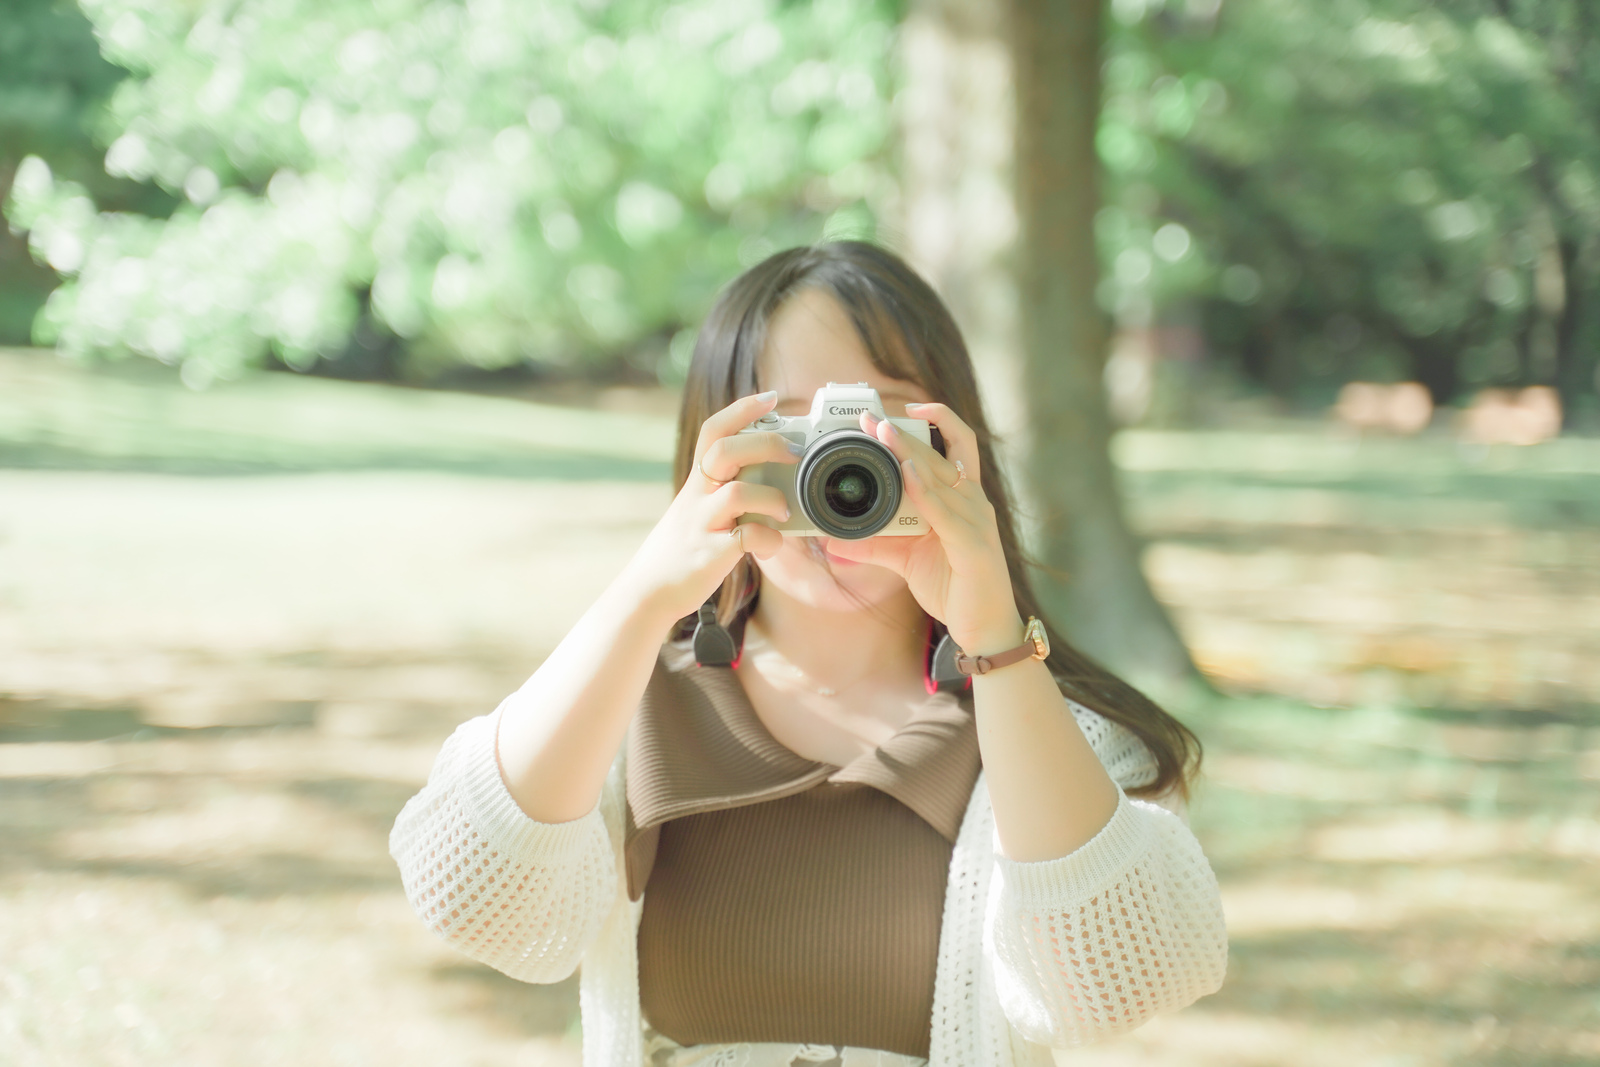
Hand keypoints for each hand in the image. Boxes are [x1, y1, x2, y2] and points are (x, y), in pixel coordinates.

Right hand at [617, 390, 796, 626]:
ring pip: (738, 493)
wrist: (647, 592)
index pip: (714, 430)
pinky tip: (771, 545)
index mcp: (695, 481)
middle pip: (727, 450)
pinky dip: (768, 540)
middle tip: (795, 453)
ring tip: (784, 510)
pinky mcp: (710, 554)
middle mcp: (696, 497)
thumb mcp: (695, 509)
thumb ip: (722, 489)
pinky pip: (747, 538)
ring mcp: (701, 524)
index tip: (771, 397)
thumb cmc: (681, 549)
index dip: (741, 409)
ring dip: (771, 498)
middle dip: (767, 444)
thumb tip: (767, 473)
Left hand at [822, 404, 1023, 654]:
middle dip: (906, 432)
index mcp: (962, 498)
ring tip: (883, 434)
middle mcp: (972, 502)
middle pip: (943, 453)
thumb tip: (832, 538)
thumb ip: (874, 544)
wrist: (984, 628)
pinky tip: (907, 475)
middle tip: (871, 417)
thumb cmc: (954, 586)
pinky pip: (947, 512)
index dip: (927, 423)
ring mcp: (976, 521)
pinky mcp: (973, 546)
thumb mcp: (906, 559)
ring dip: (911, 452)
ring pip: (943, 476)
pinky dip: (926, 490)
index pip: (951, 446)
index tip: (887, 414)